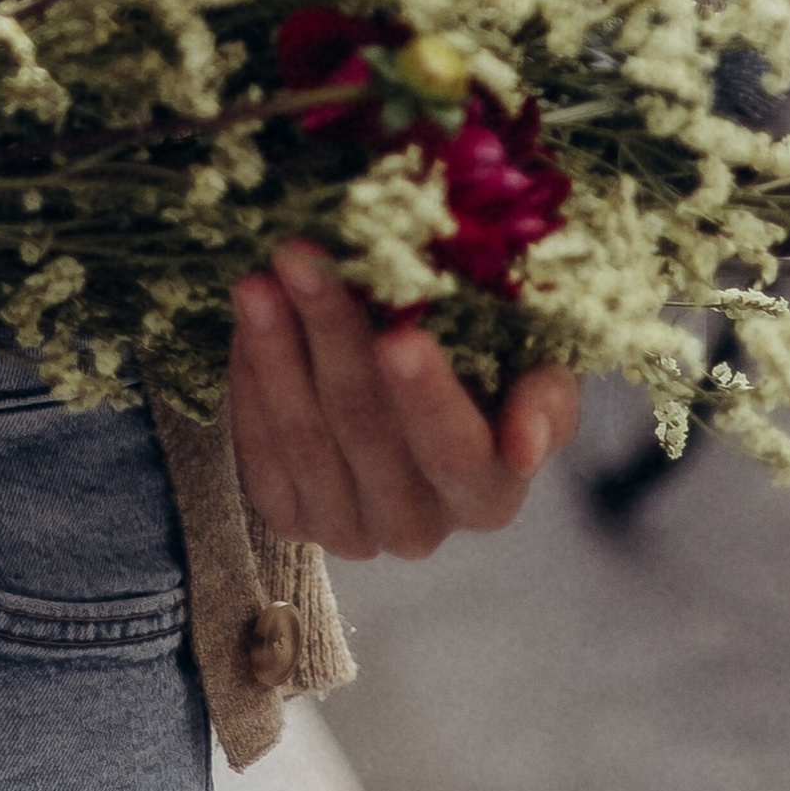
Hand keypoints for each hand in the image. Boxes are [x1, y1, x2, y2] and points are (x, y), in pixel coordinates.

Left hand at [228, 240, 578, 559]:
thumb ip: (543, 393)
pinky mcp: (292, 519)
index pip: (456, 452)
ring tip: (256, 281)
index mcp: (488, 496)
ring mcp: (351, 531)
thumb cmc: (488, 361)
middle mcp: (419, 528)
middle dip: (331, 334)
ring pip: (305, 439)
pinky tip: (246, 325)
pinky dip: (251, 383)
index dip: (427, 399)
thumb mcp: (535, 365)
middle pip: (366, 427)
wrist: (420, 384)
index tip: (399, 338)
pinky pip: (261, 454)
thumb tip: (523, 445)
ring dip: (276, 351)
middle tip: (301, 260)